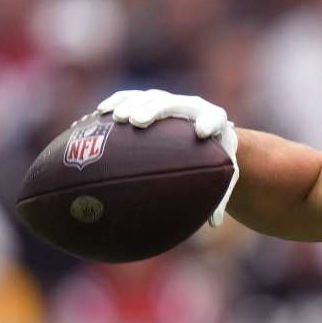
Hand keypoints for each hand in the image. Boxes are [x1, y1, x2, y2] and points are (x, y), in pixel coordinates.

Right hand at [97, 89, 238, 226]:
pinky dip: (116, 103)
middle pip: (173, 104)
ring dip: (131, 105)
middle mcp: (192, 106)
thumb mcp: (222, 176)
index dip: (209, 122)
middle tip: (137, 122)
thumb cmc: (215, 158)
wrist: (209, 131)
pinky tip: (99, 114)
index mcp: (215, 121)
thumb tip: (214, 225)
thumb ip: (220, 196)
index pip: (214, 119)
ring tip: (115, 118)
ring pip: (149, 98)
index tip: (200, 132)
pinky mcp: (151, 99)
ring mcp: (170, 100)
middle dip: (155, 110)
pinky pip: (131, 97)